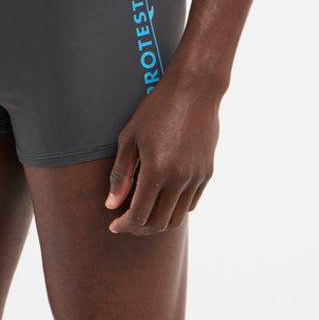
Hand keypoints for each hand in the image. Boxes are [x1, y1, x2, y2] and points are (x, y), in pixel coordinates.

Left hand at [106, 64, 222, 233]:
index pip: (138, 215)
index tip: (114, 225)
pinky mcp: (206, 173)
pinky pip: (190, 204)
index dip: (124, 225)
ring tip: (144, 216)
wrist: (195, 90)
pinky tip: (163, 201)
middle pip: (158, 223)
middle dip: (139, 228)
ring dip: (158, 224)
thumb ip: (120, 174)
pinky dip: (175, 210)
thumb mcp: (129, 138)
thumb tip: (111, 205)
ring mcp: (195, 177)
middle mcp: (179, 179)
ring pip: (176, 219)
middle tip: (127, 223)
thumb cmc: (157, 109)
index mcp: (156, 171)